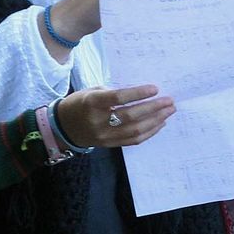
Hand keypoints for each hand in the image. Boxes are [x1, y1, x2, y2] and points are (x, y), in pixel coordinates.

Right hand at [55, 84, 175, 147]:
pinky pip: (134, 140)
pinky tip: (160, 123)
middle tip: (169, 101)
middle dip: (153, 108)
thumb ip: (114, 93)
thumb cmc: (81, 103)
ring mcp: (104, 136)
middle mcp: (98, 121)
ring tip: (169, 111)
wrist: (63, 127)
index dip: (138, 93)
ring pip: (135, 130)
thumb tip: (142, 94)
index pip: (119, 98)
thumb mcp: (93, 91)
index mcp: (92, 103)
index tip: (155, 89)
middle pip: (131, 116)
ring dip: (156, 120)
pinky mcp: (110, 145)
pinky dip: (150, 132)